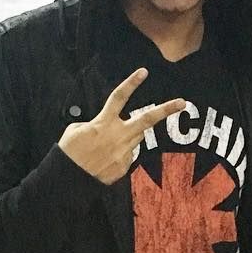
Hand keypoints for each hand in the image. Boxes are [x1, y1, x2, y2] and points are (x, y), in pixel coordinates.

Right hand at [59, 68, 184, 183]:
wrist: (70, 180)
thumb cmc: (70, 152)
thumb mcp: (76, 130)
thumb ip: (95, 124)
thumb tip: (105, 129)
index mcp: (103, 122)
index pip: (119, 98)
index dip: (131, 83)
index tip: (144, 72)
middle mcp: (118, 136)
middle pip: (147, 120)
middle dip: (166, 110)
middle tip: (182, 103)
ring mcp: (123, 152)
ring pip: (135, 139)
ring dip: (127, 137)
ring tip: (105, 147)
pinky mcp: (124, 167)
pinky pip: (126, 156)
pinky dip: (117, 155)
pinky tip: (103, 161)